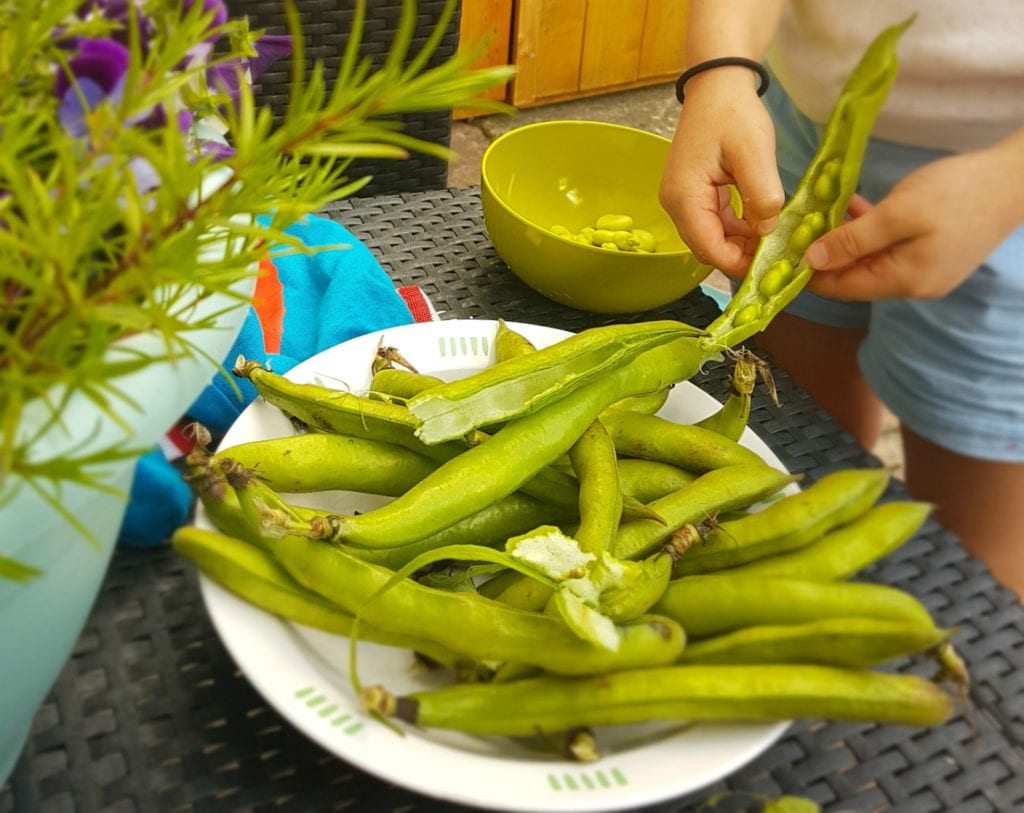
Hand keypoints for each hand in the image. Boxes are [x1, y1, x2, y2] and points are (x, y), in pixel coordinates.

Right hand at [659, 69, 783, 275]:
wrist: (717, 84)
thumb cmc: (732, 113)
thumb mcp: (755, 153)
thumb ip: (762, 197)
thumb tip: (767, 231)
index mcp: (684, 197)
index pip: (709, 249)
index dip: (739, 262)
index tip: (770, 263)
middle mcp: (675, 204)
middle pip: (707, 248)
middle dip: (740, 255)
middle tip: (775, 252)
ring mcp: (680, 200)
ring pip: (710, 238)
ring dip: (739, 242)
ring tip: (771, 236)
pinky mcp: (690, 194)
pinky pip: (712, 223)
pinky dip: (735, 228)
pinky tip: (757, 221)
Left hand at [804, 139, 1023, 300]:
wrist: (1017, 178)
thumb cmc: (959, 193)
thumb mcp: (899, 213)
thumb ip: (854, 240)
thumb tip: (813, 260)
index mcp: (903, 281)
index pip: (841, 288)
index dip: (808, 274)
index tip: (779, 256)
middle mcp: (912, 284)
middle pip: (854, 276)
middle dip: (823, 255)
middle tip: (794, 229)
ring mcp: (924, 269)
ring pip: (869, 259)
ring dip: (844, 240)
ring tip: (817, 215)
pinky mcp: (932, 251)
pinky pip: (889, 246)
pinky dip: (868, 231)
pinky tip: (851, 208)